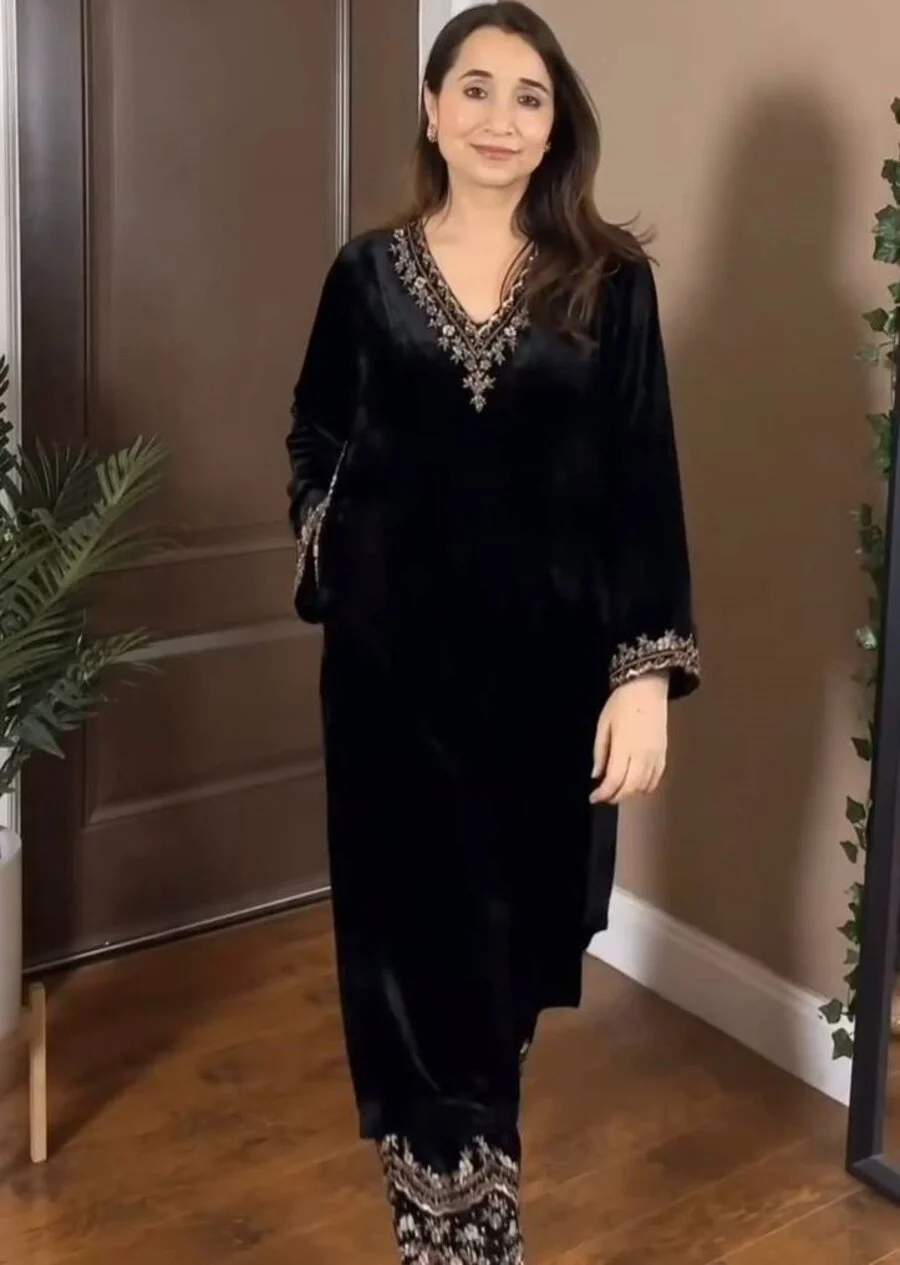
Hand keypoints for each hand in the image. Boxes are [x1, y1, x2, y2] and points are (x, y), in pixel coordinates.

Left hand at [590, 673, 668, 804]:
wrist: (647, 687)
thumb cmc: (621, 703)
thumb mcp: (603, 724)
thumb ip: (600, 752)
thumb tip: (596, 775)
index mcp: (624, 746)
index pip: (614, 780)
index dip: (603, 793)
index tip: (593, 797)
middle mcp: (642, 754)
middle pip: (630, 788)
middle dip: (615, 797)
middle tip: (603, 796)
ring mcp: (655, 755)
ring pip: (644, 786)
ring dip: (629, 793)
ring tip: (617, 790)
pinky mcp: (663, 753)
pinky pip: (656, 778)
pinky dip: (645, 787)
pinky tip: (635, 785)